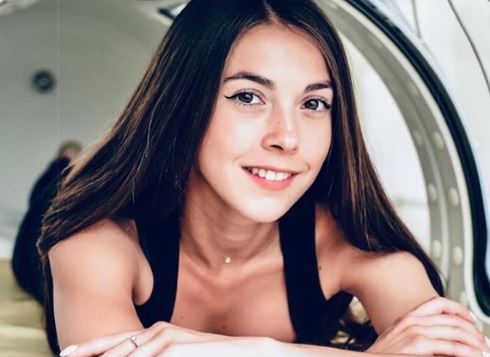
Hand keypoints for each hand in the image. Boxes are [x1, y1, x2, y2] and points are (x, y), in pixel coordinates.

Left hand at [60, 321, 279, 356]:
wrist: (250, 350)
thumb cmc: (215, 356)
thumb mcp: (183, 355)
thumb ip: (163, 356)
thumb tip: (138, 355)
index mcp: (158, 334)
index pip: (118, 341)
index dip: (93, 347)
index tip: (69, 353)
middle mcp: (160, 333)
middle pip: (117, 346)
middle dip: (92, 353)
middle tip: (66, 356)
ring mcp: (170, 340)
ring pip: (129, 354)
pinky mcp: (180, 349)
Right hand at [366, 296, 489, 356]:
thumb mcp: (397, 342)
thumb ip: (415, 337)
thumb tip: (441, 343)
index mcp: (406, 318)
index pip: (437, 304)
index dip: (457, 309)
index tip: (470, 319)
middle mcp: (411, 321)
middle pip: (450, 319)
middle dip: (472, 331)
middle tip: (484, 342)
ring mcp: (415, 332)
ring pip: (455, 332)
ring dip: (474, 343)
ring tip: (484, 350)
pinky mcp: (419, 345)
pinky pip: (452, 347)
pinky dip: (468, 352)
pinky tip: (475, 356)